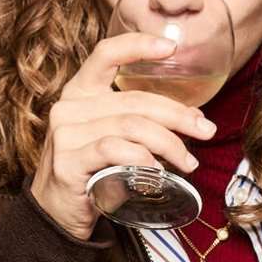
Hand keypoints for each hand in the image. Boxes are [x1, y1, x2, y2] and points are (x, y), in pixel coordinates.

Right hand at [26, 32, 215, 240]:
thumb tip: (192, 117)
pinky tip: (158, 172)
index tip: (171, 48)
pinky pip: (114, 150)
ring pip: (130, 126)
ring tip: (187, 162)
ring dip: (168, 143)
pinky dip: (142, 159)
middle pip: (134, 100)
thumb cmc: (91, 173)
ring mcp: (65, 134)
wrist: (55, 215)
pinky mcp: (68, 162)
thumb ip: (140, 121)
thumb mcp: (111, 138)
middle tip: (205, 130)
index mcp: (80, 92)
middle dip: (178, 115)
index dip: (138, 46)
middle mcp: (69, 107)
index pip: (106, 54)